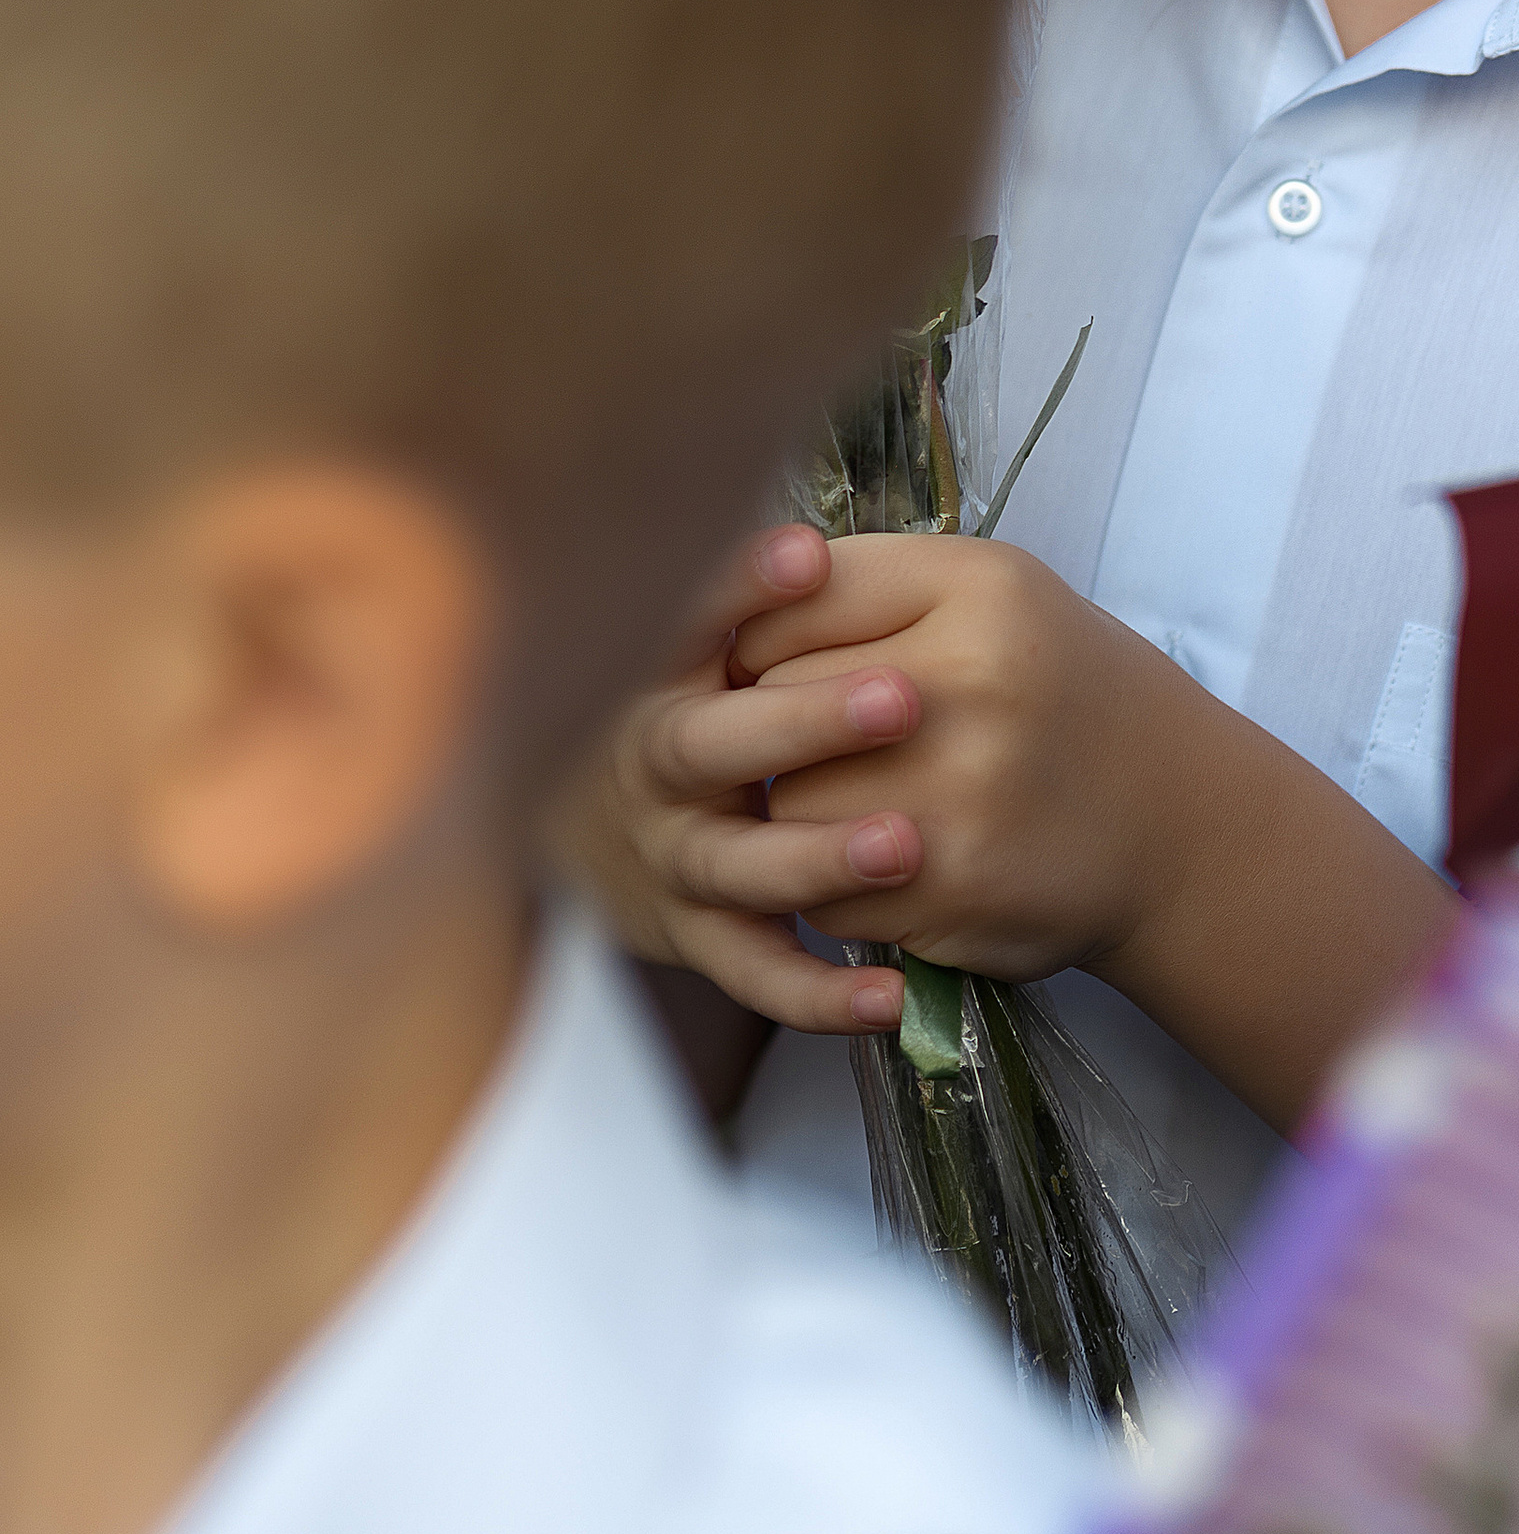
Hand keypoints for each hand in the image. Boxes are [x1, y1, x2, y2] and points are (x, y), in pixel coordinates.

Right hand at [550, 520, 922, 1037]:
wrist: (600, 820)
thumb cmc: (693, 696)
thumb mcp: (696, 634)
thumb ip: (748, 591)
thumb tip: (814, 540)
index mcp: (658, 670)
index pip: (687, 618)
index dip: (739, 588)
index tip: (808, 558)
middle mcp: (653, 764)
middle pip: (708, 743)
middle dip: (802, 724)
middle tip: (901, 700)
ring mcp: (675, 854)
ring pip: (737, 865)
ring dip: (817, 858)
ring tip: (903, 843)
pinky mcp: (700, 934)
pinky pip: (756, 971)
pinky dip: (818, 991)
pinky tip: (890, 993)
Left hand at [737, 533, 1233, 981]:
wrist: (1177, 821)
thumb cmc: (1057, 689)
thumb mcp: (991, 594)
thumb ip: (862, 585)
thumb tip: (719, 621)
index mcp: (977, 588)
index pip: (790, 601)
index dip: (773, 636)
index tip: (796, 658)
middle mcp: (972, 682)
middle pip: (777, 701)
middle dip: (785, 726)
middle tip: (842, 737)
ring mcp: (962, 795)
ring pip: (786, 805)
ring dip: (802, 814)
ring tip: (870, 799)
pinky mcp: (953, 893)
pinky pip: (823, 892)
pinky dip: (837, 888)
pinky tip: (898, 861)